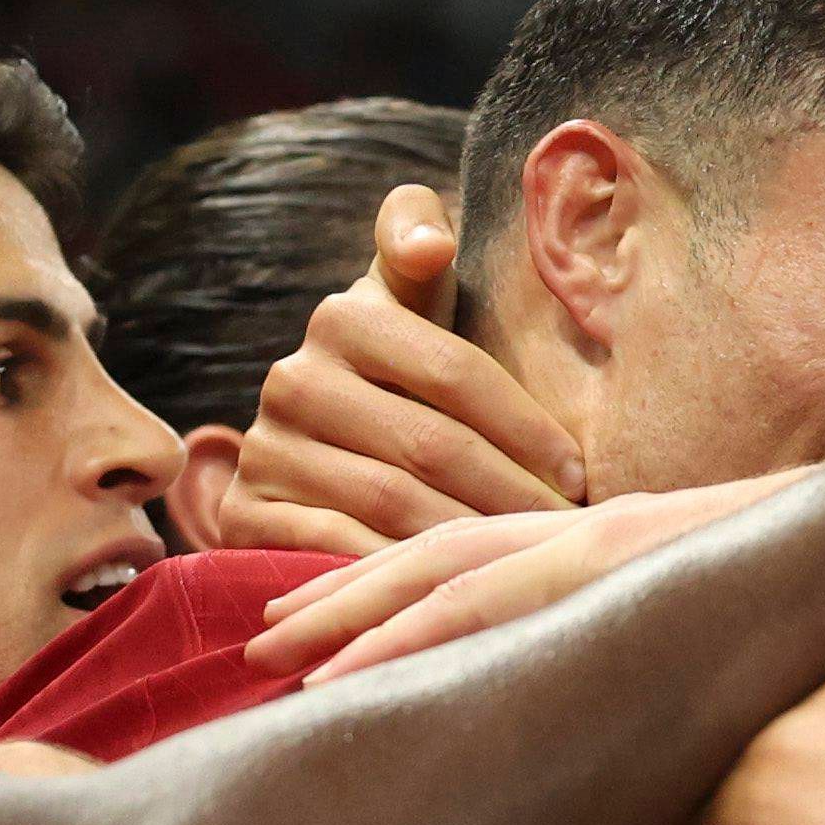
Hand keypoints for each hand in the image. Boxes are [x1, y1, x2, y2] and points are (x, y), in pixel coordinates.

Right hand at [214, 185, 587, 556]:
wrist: (313, 444)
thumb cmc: (403, 370)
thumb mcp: (413, 296)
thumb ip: (420, 236)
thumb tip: (430, 243)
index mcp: (347, 315)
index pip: (457, 373)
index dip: (528, 427)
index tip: (579, 474)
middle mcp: (294, 376)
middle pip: (430, 444)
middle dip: (512, 493)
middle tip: (567, 532)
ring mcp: (265, 447)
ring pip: (391, 502)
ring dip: (469, 537)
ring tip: (525, 561)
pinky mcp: (245, 512)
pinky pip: (335, 548)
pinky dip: (398, 571)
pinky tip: (449, 587)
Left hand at [250, 480, 796, 684]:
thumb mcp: (720, 623)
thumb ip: (657, 660)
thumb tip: (611, 749)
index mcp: (602, 551)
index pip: (467, 566)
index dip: (381, 595)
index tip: (303, 636)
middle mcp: (590, 538)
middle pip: (435, 561)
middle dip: (340, 601)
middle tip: (249, 644)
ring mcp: (609, 547)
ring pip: (456, 575)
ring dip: (363, 617)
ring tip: (278, 657)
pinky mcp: (636, 562)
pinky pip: (517, 592)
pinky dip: (437, 624)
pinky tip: (375, 660)